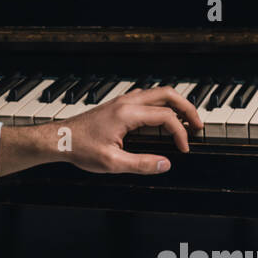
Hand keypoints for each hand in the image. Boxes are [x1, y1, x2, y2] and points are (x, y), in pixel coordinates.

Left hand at [57, 86, 203, 174]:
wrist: (59, 139)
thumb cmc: (80, 148)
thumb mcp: (112, 163)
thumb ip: (141, 164)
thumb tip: (165, 164)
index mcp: (127, 113)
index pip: (166, 116)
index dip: (180, 132)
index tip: (183, 149)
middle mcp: (126, 102)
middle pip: (167, 94)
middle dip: (187, 107)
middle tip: (199, 124)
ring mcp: (122, 101)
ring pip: (157, 93)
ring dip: (175, 104)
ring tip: (186, 121)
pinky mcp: (118, 105)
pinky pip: (147, 98)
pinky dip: (161, 105)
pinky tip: (163, 119)